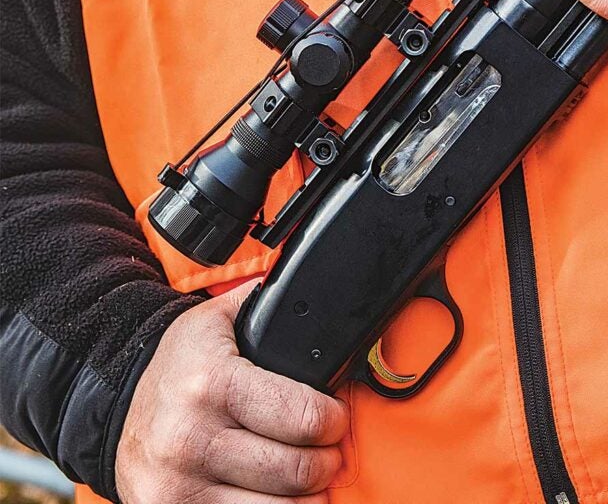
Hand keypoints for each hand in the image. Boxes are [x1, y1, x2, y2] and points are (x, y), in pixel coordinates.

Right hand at [115, 281, 348, 503]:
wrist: (111, 403)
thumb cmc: (179, 363)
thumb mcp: (217, 321)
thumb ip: (268, 305)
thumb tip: (316, 285)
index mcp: (213, 384)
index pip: (305, 418)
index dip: (334, 420)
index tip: (335, 417)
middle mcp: (193, 438)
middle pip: (297, 470)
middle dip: (327, 460)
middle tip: (327, 449)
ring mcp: (180, 485)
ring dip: (306, 495)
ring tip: (307, 475)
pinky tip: (278, 495)